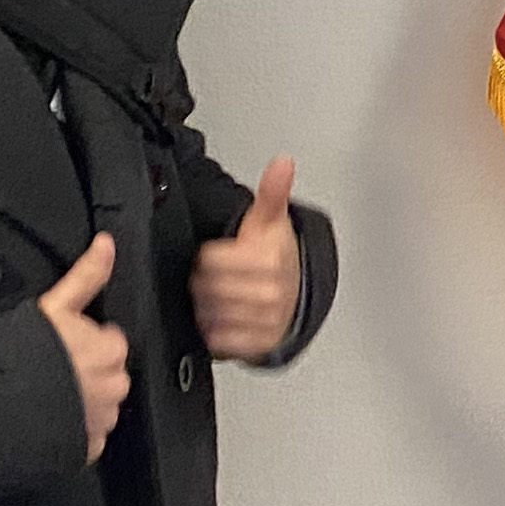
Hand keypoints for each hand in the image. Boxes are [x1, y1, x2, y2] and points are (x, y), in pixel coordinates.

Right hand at [39, 232, 129, 463]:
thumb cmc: (18, 352)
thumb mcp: (52, 307)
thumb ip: (86, 275)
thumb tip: (108, 241)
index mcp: (111, 350)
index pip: (111, 342)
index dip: (85, 343)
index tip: (60, 348)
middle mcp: (114, 387)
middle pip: (110, 375)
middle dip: (87, 373)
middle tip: (50, 373)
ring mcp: (101, 421)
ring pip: (101, 407)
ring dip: (82, 404)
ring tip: (45, 398)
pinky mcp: (85, 449)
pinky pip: (88, 438)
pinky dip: (73, 433)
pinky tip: (48, 424)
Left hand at [192, 156, 305, 362]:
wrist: (299, 294)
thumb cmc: (276, 256)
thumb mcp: (270, 221)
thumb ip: (273, 191)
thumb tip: (283, 162)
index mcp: (268, 260)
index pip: (209, 262)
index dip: (207, 259)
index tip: (217, 257)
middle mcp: (270, 292)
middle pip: (207, 290)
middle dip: (205, 284)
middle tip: (216, 279)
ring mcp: (266, 320)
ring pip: (210, 315)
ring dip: (207, 308)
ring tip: (219, 298)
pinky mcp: (260, 343)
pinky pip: (220, 340)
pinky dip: (215, 332)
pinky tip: (224, 318)